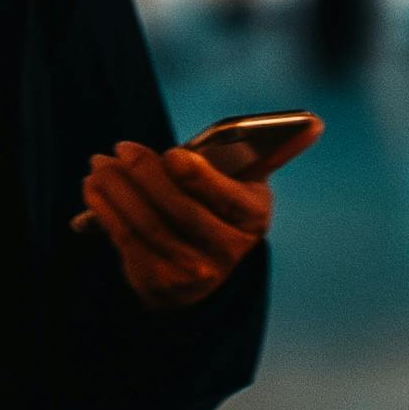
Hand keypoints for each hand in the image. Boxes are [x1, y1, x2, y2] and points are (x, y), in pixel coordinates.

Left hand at [77, 135, 279, 310]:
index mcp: (253, 218)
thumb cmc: (220, 203)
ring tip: (100, 165)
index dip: (199, 179)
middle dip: (144, 176)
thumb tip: (313, 124)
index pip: (228, 200)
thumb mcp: (244, 180)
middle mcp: (227, 253)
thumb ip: (269, 149)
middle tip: (120, 150)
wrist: (202, 265)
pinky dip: (104, 212)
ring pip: (146, 226)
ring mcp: (192, 275)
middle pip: (178, 212)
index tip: (173, 155)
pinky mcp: (158, 285)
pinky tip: (94, 188)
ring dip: (115, 191)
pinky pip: (125, 242)